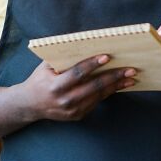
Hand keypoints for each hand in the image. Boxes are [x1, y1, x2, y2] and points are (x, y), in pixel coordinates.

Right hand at [20, 55, 135, 121]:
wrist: (29, 105)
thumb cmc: (39, 79)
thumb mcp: (46, 66)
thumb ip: (63, 58)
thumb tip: (86, 45)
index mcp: (55, 86)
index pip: (77, 74)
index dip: (92, 65)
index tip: (107, 57)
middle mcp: (65, 100)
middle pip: (93, 87)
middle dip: (113, 77)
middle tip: (130, 69)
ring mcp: (72, 110)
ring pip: (98, 96)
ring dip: (116, 86)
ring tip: (130, 78)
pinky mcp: (78, 115)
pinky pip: (96, 102)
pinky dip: (109, 93)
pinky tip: (119, 85)